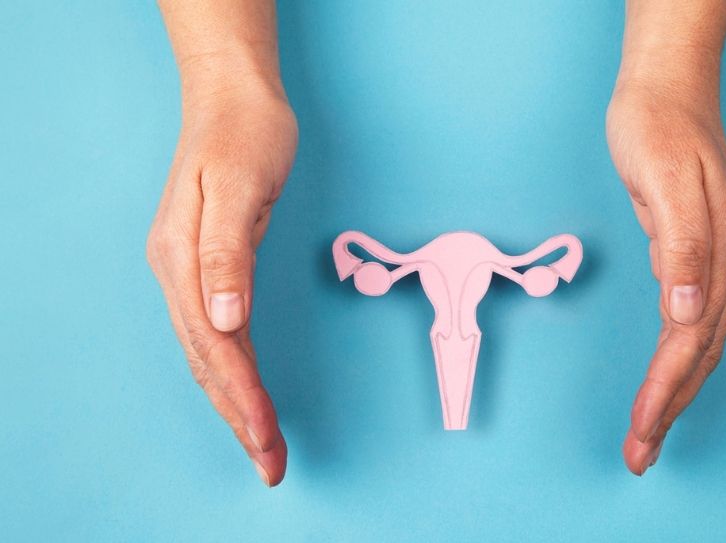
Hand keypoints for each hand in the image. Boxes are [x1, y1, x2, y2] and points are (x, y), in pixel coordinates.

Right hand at [146, 78, 297, 485]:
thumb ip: (226, 254)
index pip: (214, 343)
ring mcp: (188, 272)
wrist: (234, 98)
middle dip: (239, 416)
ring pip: (209, 354)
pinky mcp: (207, 267)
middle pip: (208, 361)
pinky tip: (242, 393)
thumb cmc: (245, 135)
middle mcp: (179, 273)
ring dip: (234, 402)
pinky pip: (216, 333)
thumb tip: (223, 319)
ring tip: (261, 444)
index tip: (265, 436)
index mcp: (182, 258)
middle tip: (270, 463)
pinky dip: (231, 371)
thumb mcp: (240, 186)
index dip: (241, 394)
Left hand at [606, 74, 725, 474]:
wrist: (665, 90)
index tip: (642, 431)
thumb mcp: (662, 179)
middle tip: (640, 455)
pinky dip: (677, 358)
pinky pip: (691, 321)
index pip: (690, 340)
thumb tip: (690, 310)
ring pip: (698, 343)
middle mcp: (725, 263)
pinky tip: (666, 378)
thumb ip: (682, 245)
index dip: (665, 390)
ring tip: (650, 432)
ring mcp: (716, 259)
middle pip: (698, 353)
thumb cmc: (656, 128)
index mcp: (719, 251)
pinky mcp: (696, 253)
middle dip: (669, 408)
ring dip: (674, 391)